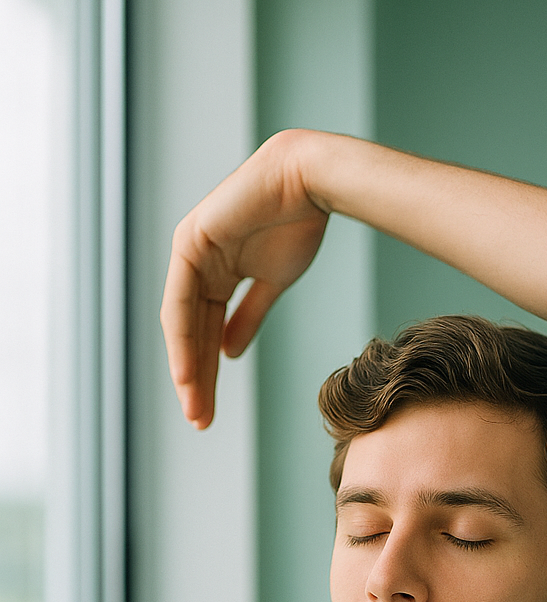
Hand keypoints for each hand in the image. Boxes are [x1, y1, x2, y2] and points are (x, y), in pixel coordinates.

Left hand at [160, 131, 327, 428]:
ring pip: (182, 322)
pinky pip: (182, 299)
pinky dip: (183, 337)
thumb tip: (229, 351)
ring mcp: (191, 252)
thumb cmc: (298, 224)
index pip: (205, 330)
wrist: (309, 182)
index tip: (210, 410)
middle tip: (199, 419)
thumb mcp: (271, 284)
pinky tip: (186, 370)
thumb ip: (247, 316)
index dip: (208, 372)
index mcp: (216, 272)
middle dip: (196, 378)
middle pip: (191, 332)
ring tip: (193, 404)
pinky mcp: (191, 242)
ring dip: (187, 366)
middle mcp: (197, 264)